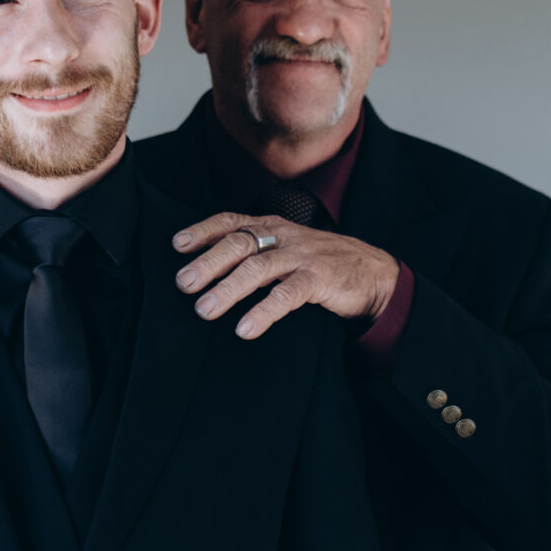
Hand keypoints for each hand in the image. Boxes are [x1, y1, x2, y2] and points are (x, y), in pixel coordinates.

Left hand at [173, 213, 399, 338]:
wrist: (373, 273)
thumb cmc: (321, 262)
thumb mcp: (285, 249)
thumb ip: (254, 253)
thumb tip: (207, 271)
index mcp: (272, 226)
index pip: (232, 221)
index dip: (203, 230)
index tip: (177, 244)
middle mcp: (283, 236)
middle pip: (238, 244)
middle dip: (207, 263)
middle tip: (182, 284)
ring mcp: (302, 256)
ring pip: (258, 268)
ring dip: (228, 290)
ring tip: (204, 310)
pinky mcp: (319, 278)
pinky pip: (286, 295)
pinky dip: (263, 312)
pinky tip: (245, 328)